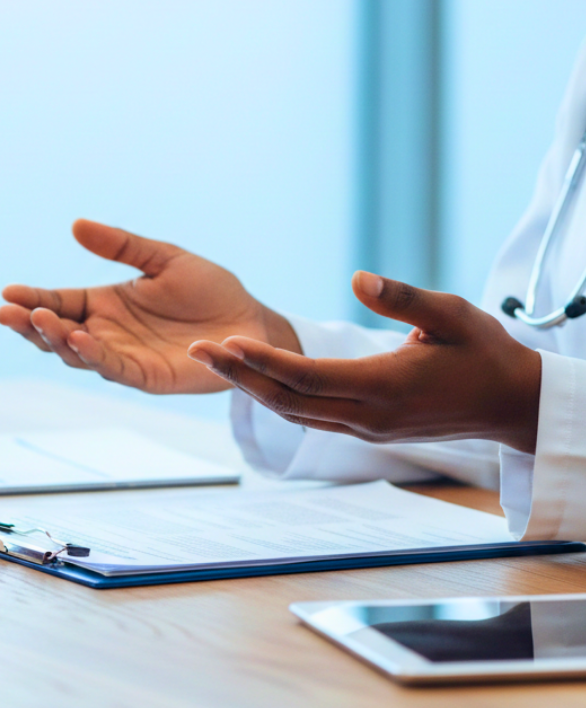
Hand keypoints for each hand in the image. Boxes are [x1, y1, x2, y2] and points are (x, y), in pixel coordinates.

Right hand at [0, 218, 299, 393]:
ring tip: (42, 320)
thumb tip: (76, 224)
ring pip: (77, 354)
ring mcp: (124, 357)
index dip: (32, 298)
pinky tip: (79, 339)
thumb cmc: (209, 290)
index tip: (7, 291)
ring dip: (56, 339)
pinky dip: (94, 356)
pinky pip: (114, 368)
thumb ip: (121, 246)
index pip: (58, 301)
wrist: (250, 321)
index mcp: (104, 304)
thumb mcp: (164, 258)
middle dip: (30, 323)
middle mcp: (106, 333)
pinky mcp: (147, 377)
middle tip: (7, 312)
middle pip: (56, 332)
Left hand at [188, 271, 541, 453]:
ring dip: (252, 388)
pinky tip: (255, 378)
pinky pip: (310, 417)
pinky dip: (278, 397)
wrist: (511, 404)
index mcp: (385, 387)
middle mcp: (368, 416)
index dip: (263, 361)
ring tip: (214, 360)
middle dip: (239, 376)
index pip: (307, 378)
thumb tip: (358, 278)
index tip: (226, 342)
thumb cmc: (484, 352)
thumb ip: (404, 298)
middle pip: (288, 401)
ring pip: (295, 413)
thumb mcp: (453, 314)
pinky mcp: (368, 429)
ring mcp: (366, 428)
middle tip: (197, 350)